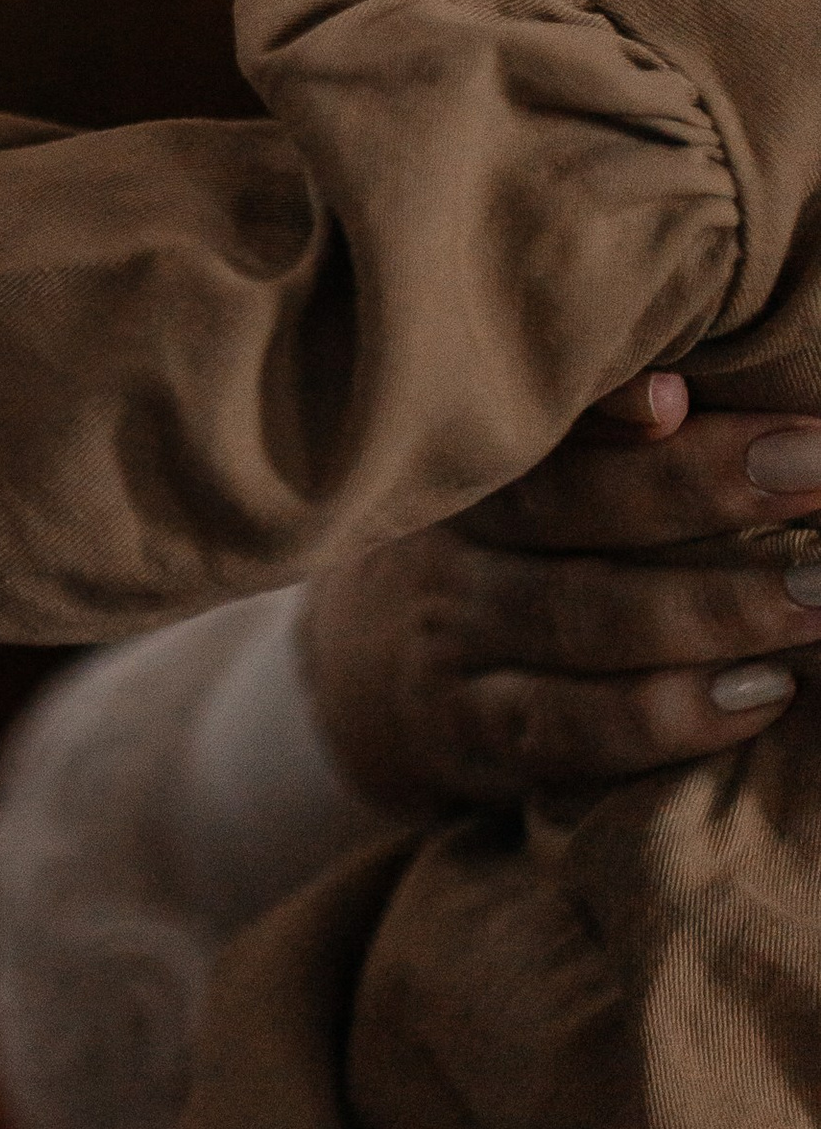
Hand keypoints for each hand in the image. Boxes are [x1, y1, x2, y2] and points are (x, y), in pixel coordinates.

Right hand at [302, 370, 820, 811]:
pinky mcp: (472, 738)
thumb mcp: (528, 484)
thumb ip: (603, 442)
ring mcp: (457, 642)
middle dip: (705, 484)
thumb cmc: (503, 562)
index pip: (538, 413)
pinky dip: (671, 716)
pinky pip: (572, 729)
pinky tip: (766, 695)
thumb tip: (685, 393)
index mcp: (477, 459)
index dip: (606, 400)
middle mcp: (456, 541)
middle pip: (567, 504)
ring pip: (582, 620)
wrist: (362, 693)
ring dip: (717, 608)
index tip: (683, 391)